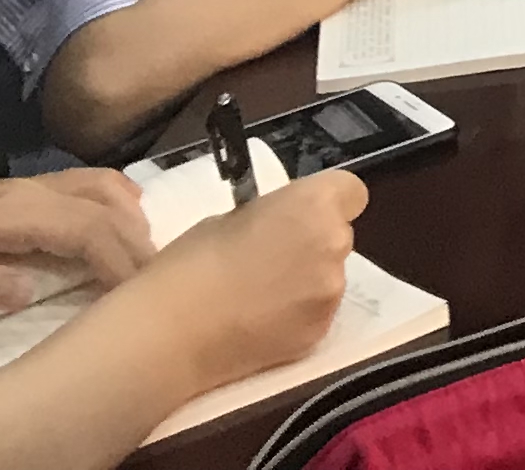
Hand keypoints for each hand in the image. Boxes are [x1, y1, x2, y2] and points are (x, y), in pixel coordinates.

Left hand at [0, 170, 153, 313]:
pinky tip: (124, 221)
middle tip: (165, 285)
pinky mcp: (17, 195)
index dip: (123, 259)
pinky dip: (116, 201)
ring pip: (100, 189)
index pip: (87, 228)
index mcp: (10, 209)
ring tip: (149, 260)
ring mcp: (24, 188)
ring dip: (133, 220)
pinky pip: (84, 187)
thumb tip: (31, 291)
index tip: (147, 294)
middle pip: (105, 208)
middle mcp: (28, 190)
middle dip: (140, 243)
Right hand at [121, 173, 365, 391]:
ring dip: (306, 281)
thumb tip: (279, 227)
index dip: (328, 203)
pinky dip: (297, 315)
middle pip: (339, 236)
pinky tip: (260, 323)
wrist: (173, 332)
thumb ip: (270, 218)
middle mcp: (334, 245)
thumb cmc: (192, 263)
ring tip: (260, 298)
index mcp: (314, 205)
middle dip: (313, 244)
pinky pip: (317, 313)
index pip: (351, 192)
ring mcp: (330, 293)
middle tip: (271, 260)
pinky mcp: (319, 333)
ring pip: (329, 277)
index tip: (300, 215)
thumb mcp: (231, 218)